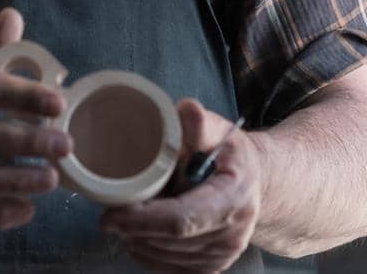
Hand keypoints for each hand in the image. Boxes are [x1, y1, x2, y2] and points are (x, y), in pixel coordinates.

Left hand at [100, 99, 261, 272]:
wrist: (256, 185)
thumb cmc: (231, 156)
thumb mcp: (220, 132)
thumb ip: (200, 124)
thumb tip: (188, 109)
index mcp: (234, 201)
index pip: (181, 220)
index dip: (142, 221)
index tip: (110, 215)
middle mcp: (232, 237)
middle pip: (168, 242)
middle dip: (132, 228)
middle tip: (111, 207)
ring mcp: (222, 258)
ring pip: (164, 256)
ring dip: (137, 239)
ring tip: (129, 212)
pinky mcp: (211, 269)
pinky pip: (167, 267)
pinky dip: (146, 250)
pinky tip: (139, 231)